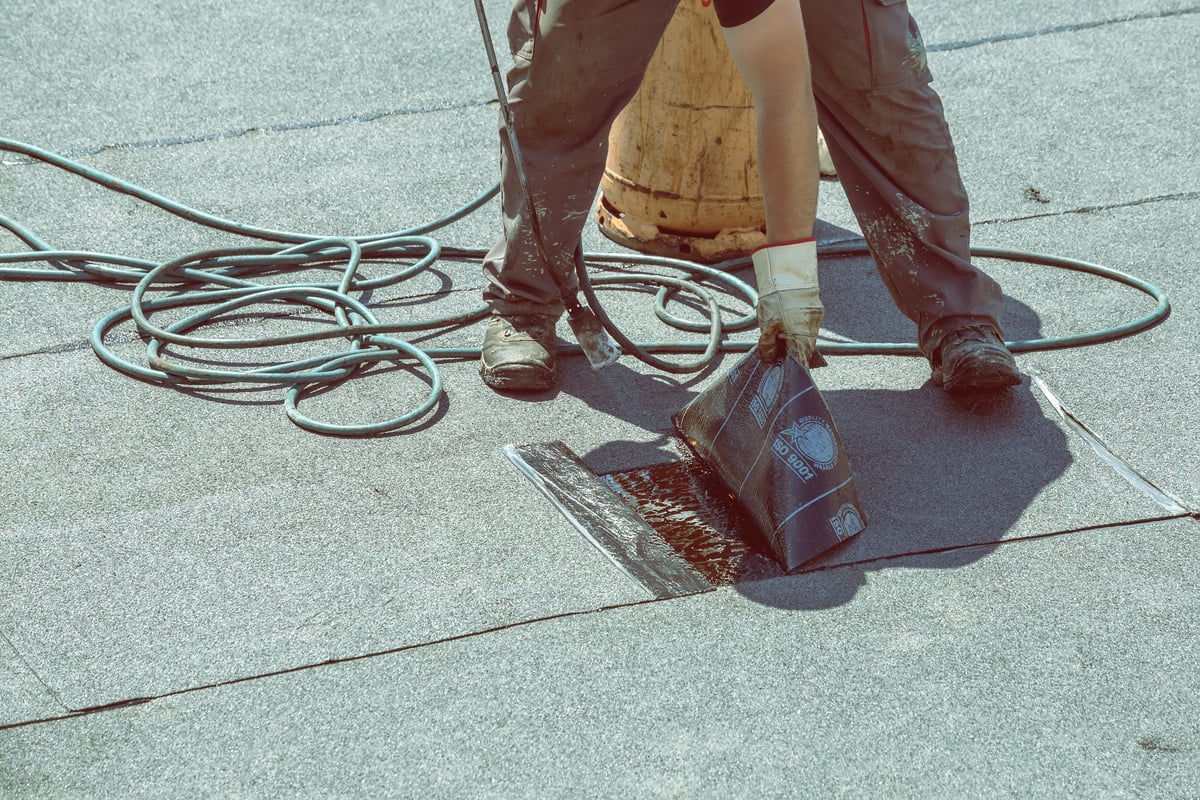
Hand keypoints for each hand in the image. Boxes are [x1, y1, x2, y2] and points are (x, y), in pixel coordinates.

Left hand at [753, 239, 825, 366]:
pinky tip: (787, 327)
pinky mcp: (816, 310)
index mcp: (800, 336)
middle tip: (779, 356)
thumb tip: (769, 359)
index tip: (786, 373)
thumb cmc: (777, 297)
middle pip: (804, 350)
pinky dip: (798, 330)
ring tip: (780, 339)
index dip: (793, 368)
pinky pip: (807, 326)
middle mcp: (812, 329)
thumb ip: (768, 345)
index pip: (801, 361)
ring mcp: (816, 319)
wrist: (787, 271)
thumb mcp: (766, 324)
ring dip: (795, 341)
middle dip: (792, 354)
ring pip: (806, 337)